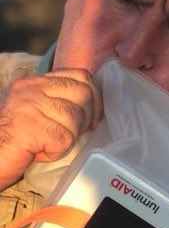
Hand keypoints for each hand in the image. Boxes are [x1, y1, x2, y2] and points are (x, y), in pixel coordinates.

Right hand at [0, 69, 101, 188]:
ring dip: (69, 137)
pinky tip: (39, 151)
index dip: (95, 97)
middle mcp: (32, 89)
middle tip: (70, 133)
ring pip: (76, 118)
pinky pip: (65, 139)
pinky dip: (57, 151)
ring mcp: (30, 106)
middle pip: (84, 93)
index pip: (81, 75)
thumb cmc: (14, 140)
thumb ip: (60, 102)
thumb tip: (94, 106)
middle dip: (87, 118)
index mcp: (36, 83)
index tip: (91, 117)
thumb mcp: (38, 112)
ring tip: (47, 143)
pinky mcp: (30, 127)